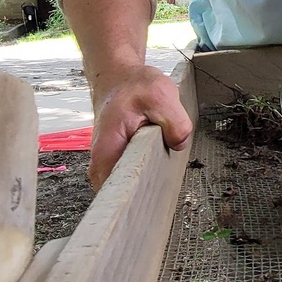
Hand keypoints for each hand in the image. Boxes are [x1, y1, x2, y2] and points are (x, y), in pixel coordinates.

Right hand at [89, 64, 192, 190]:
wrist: (120, 79)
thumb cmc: (134, 86)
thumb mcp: (161, 96)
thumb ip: (175, 123)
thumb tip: (179, 145)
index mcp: (108, 151)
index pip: (117, 194)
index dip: (137, 202)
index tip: (155, 202)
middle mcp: (102, 163)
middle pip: (125, 196)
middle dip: (149, 193)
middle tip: (166, 184)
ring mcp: (108, 165)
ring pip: (131, 187)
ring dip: (150, 182)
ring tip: (162, 170)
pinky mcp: (117, 163)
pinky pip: (133, 178)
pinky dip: (148, 174)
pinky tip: (159, 166)